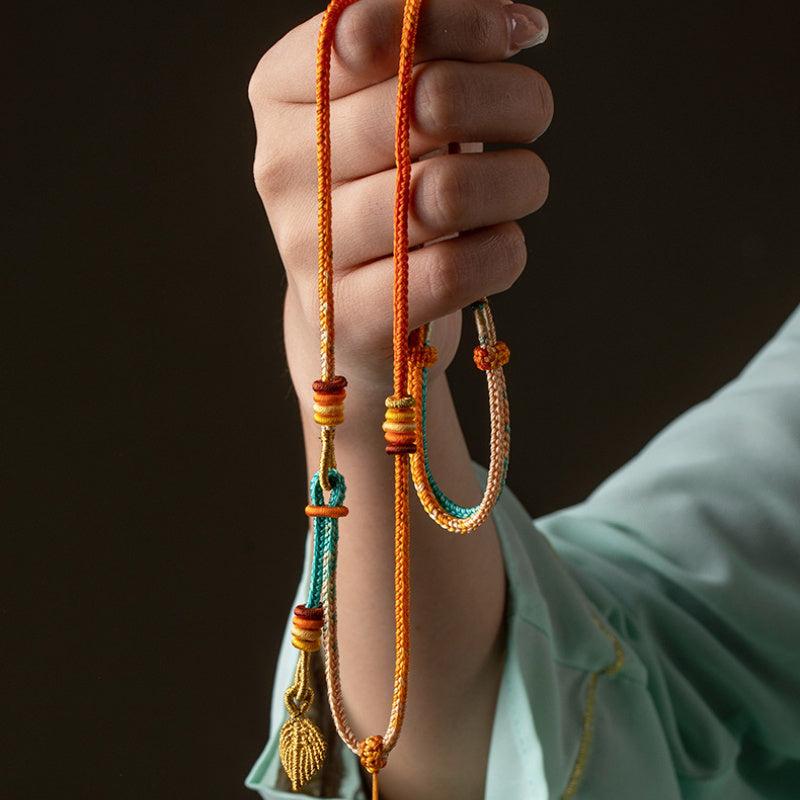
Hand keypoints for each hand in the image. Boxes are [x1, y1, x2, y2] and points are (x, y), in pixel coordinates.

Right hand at [249, 0, 552, 397]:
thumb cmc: (386, 190)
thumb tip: (519, 22)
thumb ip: (434, 52)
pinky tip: (500, 241)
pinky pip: (453, 272)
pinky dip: (503, 251)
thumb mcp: (393, 108)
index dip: (462, 21)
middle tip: (533, 116)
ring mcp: (310, 246)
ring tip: (522, 184)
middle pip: (428, 103)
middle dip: (515, 99)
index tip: (513, 36)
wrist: (354, 308)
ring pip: (445, 193)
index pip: (368, 31)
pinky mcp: (352, 315)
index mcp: (282, 92)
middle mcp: (283, 166)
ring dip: (518, 180)